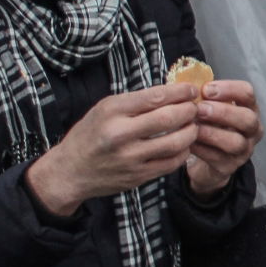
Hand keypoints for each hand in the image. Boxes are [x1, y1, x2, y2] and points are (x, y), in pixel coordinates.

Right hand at [25, 84, 200, 216]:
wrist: (70, 171)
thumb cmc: (89, 135)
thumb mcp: (104, 109)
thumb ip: (135, 101)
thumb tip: (171, 91)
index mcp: (111, 111)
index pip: (155, 97)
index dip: (179, 92)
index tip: (191, 89)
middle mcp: (120, 134)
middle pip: (168, 118)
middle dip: (189, 110)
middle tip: (195, 107)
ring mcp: (130, 158)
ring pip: (175, 143)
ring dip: (191, 131)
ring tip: (193, 125)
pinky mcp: (138, 176)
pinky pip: (171, 163)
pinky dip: (183, 152)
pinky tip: (184, 144)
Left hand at [184, 78, 261, 194]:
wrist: (208, 159)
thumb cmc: (210, 126)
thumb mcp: (210, 108)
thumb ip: (202, 97)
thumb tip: (184, 85)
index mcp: (248, 108)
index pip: (247, 93)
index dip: (229, 89)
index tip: (206, 89)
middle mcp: (252, 129)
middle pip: (247, 119)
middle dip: (223, 112)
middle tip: (200, 109)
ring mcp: (243, 150)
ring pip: (235, 142)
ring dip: (212, 132)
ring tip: (194, 127)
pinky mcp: (229, 167)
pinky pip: (217, 158)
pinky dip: (202, 149)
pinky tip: (188, 142)